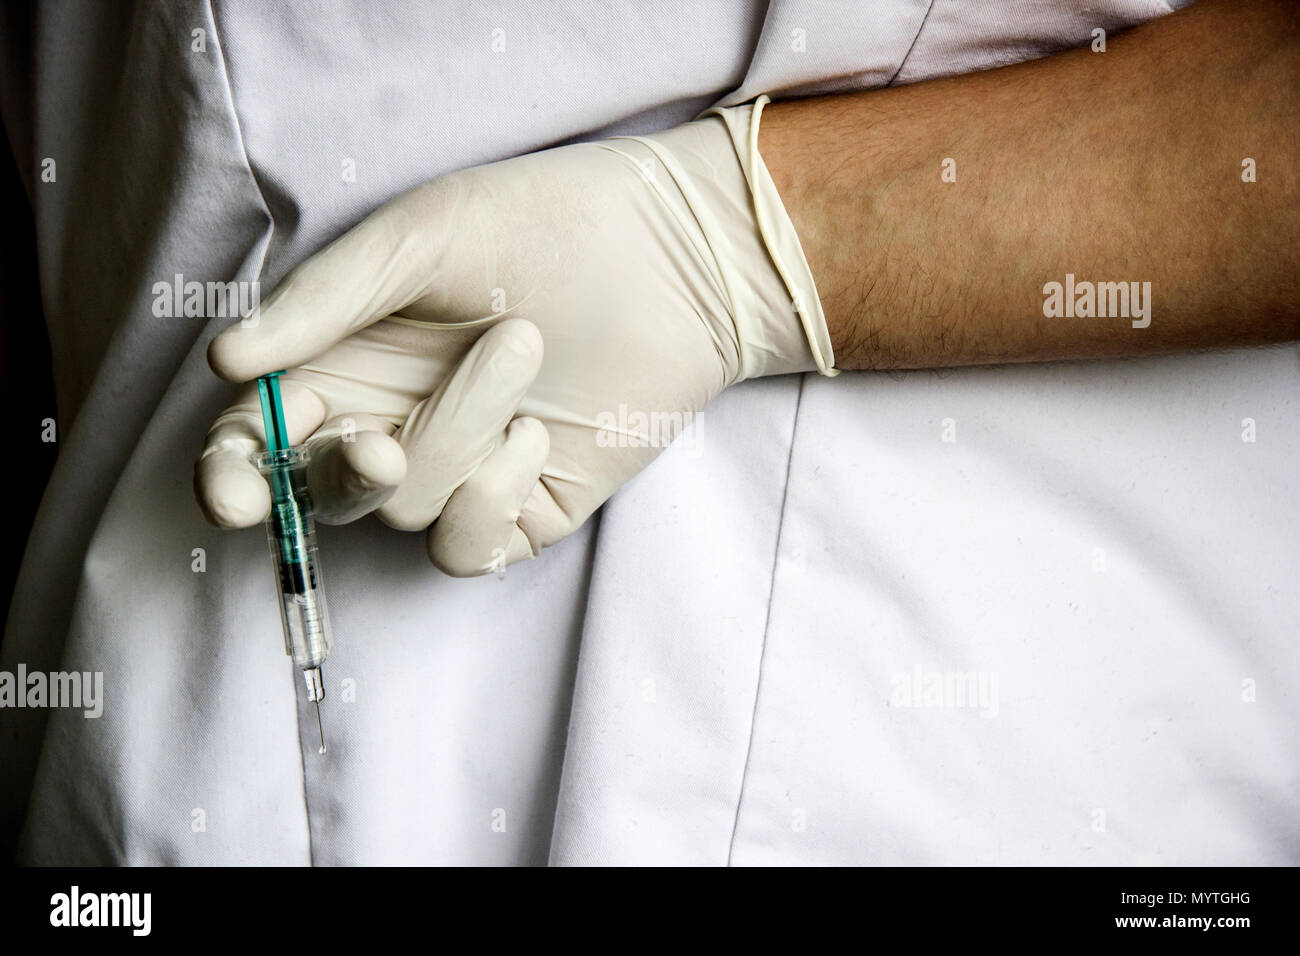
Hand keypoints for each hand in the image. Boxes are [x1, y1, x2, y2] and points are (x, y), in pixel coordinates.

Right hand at [195, 100, 828, 575]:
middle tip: (384, 445)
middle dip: (345, 476)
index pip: (262, 437)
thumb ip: (324, 302)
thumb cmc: (543, 226)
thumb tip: (226, 362)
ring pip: (404, 510)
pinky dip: (493, 499)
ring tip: (522, 351)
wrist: (672, 257)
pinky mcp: (522, 510)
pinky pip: (468, 547)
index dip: (235, 476)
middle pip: (323, 493)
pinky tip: (537, 435)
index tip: (238, 493)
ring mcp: (459, 473)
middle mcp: (394, 422)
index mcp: (349, 359)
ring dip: (457, 436)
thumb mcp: (420, 238)